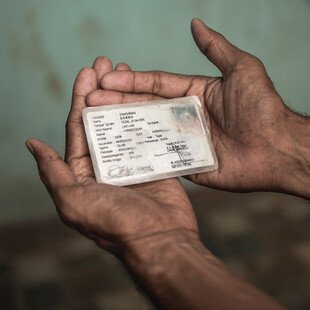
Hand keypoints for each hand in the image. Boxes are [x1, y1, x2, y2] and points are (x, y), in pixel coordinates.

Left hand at [26, 57, 197, 254]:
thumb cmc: (116, 222)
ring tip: (127, 69)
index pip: (77, 127)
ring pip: (125, 121)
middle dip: (102, 89)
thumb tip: (32, 144)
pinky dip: (147, 112)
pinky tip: (149, 94)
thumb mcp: (74, 201)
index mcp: (83, 171)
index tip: (86, 71)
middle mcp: (105, 163)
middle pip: (101, 118)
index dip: (80, 98)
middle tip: (106, 61)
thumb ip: (53, 172)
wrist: (161, 238)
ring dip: (124, 95)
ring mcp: (131, 160)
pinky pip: (148, 132)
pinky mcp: (155, 160)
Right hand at [86, 19, 308, 197]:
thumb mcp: (241, 69)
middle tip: (89, 100)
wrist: (277, 150)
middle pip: (145, 108)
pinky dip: (139, 153)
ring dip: (122, 126)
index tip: (106, 79)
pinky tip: (117, 150)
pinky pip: (158, 157)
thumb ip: (216, 49)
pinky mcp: (185, 163)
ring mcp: (183, 140)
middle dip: (117, 103)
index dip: (131, 82)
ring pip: (147, 132)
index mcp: (193, 94)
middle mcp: (184, 116)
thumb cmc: (262, 107)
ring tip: (94, 121)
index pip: (155, 85)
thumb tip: (196, 24)